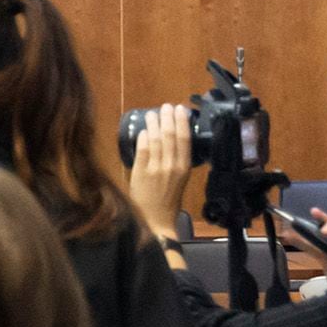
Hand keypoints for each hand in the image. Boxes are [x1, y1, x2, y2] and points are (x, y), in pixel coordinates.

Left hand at [126, 105, 193, 238]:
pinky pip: (142, 150)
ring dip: (154, 124)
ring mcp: (156, 169)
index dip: (182, 122)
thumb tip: (171, 140)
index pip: (185, 139)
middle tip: (165, 106)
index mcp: (184, 167)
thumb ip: (176, 160)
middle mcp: (172, 166)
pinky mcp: (141, 172)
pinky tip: (143, 130)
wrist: (156, 219)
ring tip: (152, 114)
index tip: (180, 109)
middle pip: (171, 136)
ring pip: (156, 140)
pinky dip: (143, 138)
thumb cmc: (167, 199)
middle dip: (168, 118)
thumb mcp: (178, 178)